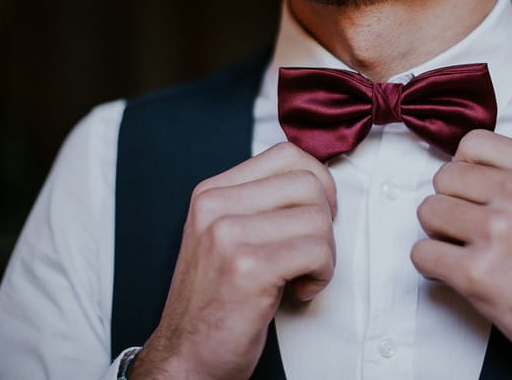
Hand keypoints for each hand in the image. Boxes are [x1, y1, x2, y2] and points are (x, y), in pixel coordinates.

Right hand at [130, 143, 336, 379]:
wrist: (186, 357)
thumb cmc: (218, 300)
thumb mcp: (226, 236)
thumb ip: (260, 203)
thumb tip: (319, 181)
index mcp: (211, 192)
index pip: (287, 154)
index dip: (318, 182)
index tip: (316, 214)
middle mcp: (215, 206)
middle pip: (308, 182)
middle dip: (325, 220)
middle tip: (310, 251)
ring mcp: (228, 235)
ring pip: (318, 218)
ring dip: (324, 253)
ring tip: (301, 274)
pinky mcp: (247, 268)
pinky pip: (317, 251)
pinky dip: (322, 276)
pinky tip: (299, 291)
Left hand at [411, 130, 511, 379]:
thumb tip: (472, 171)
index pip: (473, 143)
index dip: (464, 168)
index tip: (467, 188)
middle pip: (445, 177)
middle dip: (450, 203)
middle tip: (466, 226)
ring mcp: (497, 231)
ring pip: (428, 212)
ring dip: (439, 233)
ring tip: (463, 249)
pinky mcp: (477, 273)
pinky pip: (423, 254)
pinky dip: (432, 265)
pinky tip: (455, 271)